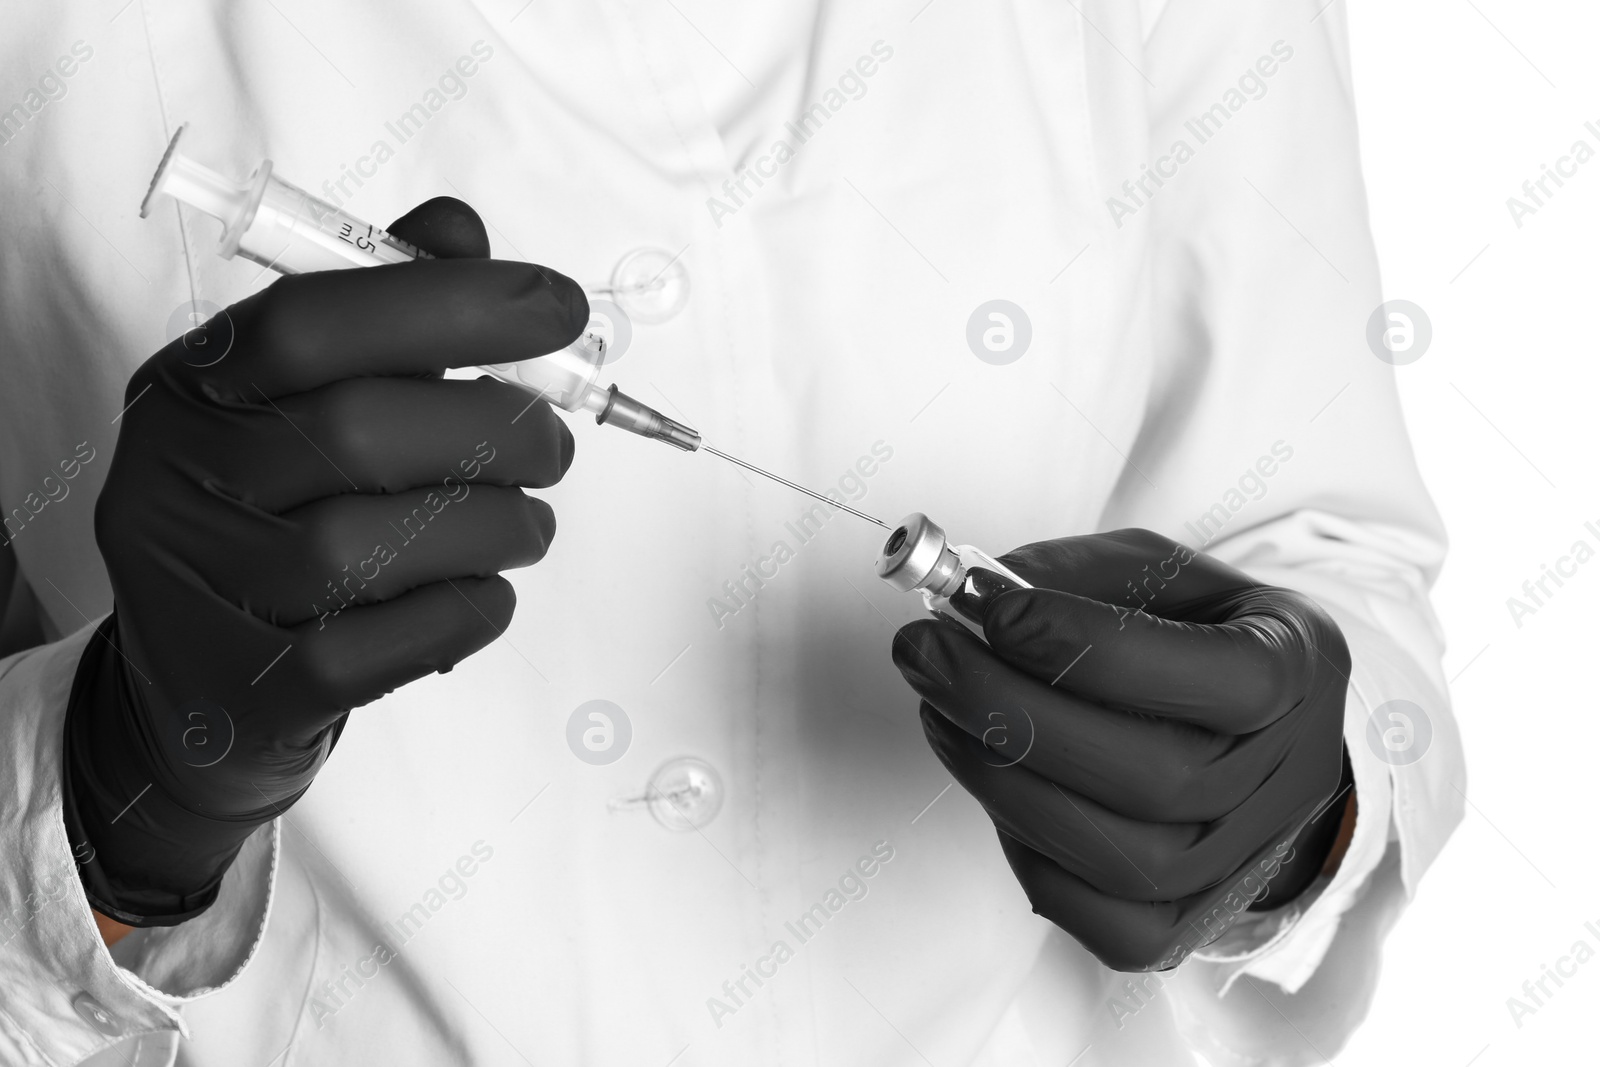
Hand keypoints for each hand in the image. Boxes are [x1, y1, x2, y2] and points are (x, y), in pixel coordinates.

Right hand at [63, 199, 584, 925]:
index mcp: (191, 389)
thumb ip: (380, 311)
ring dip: (495, 525)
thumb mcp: (295, 402)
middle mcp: (179, 484)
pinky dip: (467, 610)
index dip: (450, 304)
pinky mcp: (258, 692)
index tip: (558, 306)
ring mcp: (210, 595)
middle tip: (553, 443)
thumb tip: (462, 234)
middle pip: (356, 431)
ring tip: (527, 523)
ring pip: (375, 546)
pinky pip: (390, 645)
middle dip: (495, 428)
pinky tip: (483, 592)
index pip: (310, 322)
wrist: (194, 690)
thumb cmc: (274, 516)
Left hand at [892, 529, 1352, 971]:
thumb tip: (977, 596)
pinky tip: (992, 780)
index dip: (1097, 650)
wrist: (1244, 734)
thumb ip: (1075, 575)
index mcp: (1298, 670)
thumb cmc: (1186, 638)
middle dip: (1015, 712)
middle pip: (1156, 780)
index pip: (1226, 679)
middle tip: (926, 653)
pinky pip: (1100, 920)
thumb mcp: (1155, 573)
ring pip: (1121, 860)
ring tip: (938, 710)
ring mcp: (1241, 866)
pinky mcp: (1184, 925)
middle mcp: (1287, 780)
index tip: (993, 612)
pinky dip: (1029, 853)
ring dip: (1002, 778)